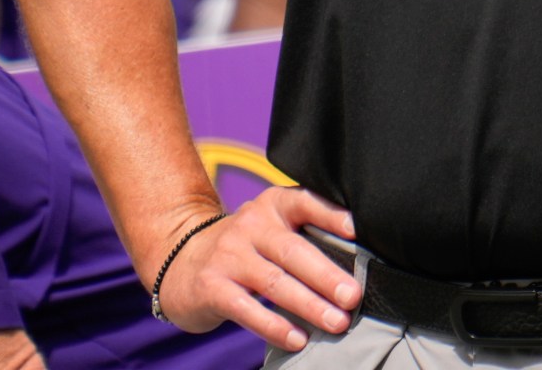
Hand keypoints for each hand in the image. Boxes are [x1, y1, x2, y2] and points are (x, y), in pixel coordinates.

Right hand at [152, 188, 362, 348]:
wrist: (182, 261)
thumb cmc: (247, 248)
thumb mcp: (271, 228)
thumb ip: (306, 235)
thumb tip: (359, 264)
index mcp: (273, 205)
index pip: (304, 202)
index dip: (330, 215)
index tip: (357, 230)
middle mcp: (250, 225)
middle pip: (293, 250)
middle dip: (326, 275)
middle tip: (354, 296)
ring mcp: (229, 256)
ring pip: (274, 282)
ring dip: (309, 305)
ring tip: (337, 322)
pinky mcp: (213, 287)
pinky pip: (247, 309)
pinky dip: (275, 326)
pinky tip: (298, 339)